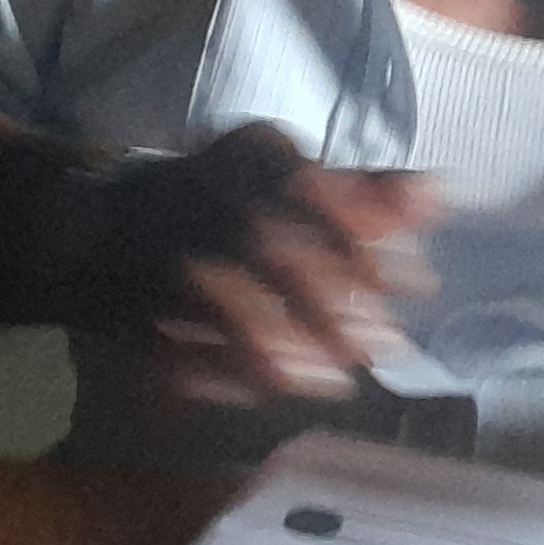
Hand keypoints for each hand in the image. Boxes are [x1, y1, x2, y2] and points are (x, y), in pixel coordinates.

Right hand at [49, 123, 442, 406]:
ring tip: (336, 378)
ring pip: (219, 295)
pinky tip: (273, 387)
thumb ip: (366, 192)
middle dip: (332, 299)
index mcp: (249, 157)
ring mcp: (154, 251)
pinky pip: (173, 343)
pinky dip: (224, 369)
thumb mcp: (295, 181)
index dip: (365, 236)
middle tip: (382, 343)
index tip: (418, 282)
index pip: (309, 187)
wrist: (103, 228)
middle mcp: (197, 193)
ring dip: (282, 340)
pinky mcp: (125, 308)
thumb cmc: (228, 204)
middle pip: (267, 244)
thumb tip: (440, 192)